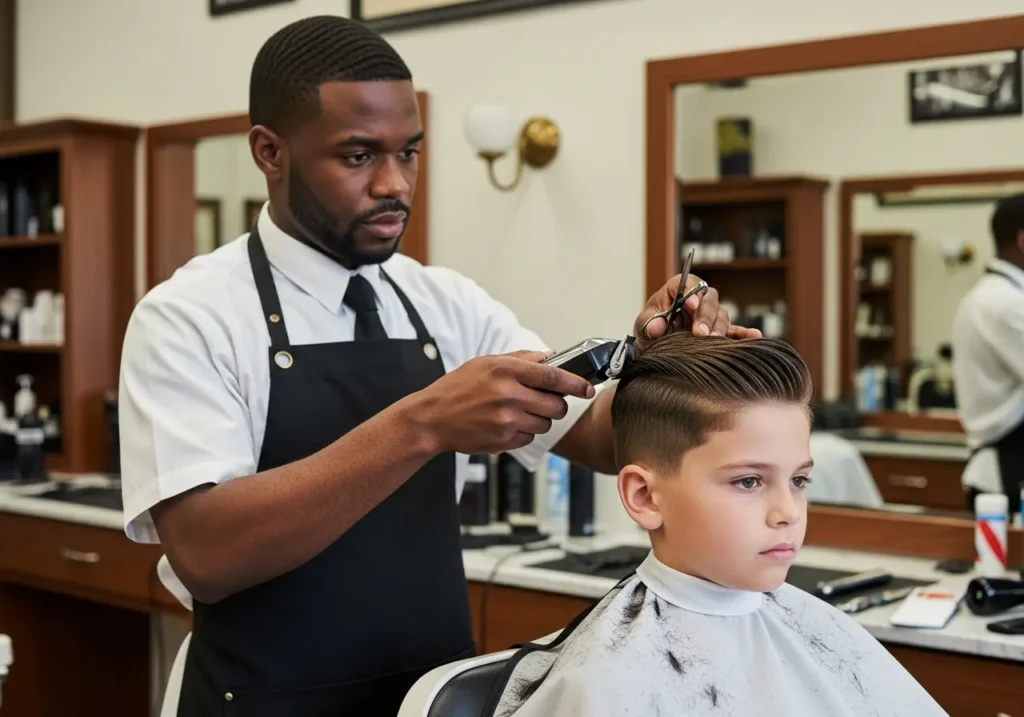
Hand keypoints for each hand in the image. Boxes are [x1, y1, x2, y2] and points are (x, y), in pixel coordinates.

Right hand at [409, 350, 595, 454]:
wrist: (432, 419)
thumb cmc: (456, 388)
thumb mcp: (485, 363)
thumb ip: (520, 359)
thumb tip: (549, 357)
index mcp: (504, 370)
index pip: (552, 375)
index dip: (575, 383)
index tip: (587, 387)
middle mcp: (508, 395)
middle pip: (555, 404)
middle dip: (557, 405)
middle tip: (547, 402)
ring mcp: (506, 420)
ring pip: (545, 423)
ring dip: (539, 419)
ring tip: (519, 413)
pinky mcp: (503, 440)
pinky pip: (529, 437)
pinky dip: (524, 432)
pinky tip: (506, 425)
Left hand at [633, 273, 761, 350]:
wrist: (655, 348)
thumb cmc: (649, 330)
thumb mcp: (642, 326)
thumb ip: (647, 323)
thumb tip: (656, 326)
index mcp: (678, 289)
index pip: (688, 282)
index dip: (691, 290)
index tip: (690, 304)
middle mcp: (698, 298)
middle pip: (709, 299)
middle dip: (705, 316)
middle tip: (699, 333)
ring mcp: (710, 314)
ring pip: (721, 314)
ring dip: (718, 328)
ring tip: (713, 341)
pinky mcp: (719, 331)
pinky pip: (734, 330)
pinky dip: (744, 334)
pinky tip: (754, 336)